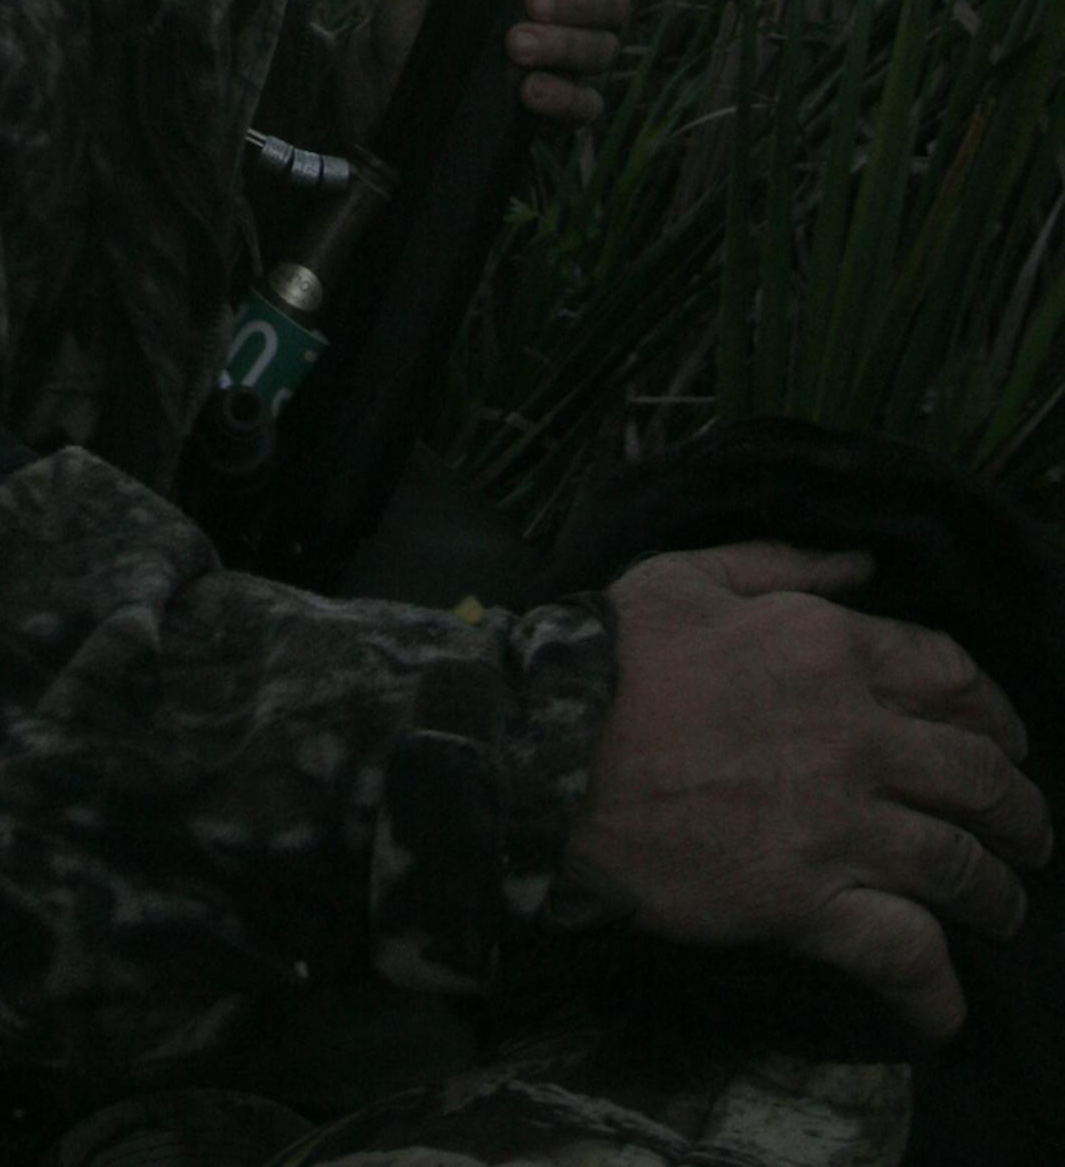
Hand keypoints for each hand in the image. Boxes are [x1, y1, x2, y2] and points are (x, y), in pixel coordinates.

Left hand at [345, 0, 630, 134]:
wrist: (386, 63)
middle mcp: (573, 8)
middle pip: (613, 0)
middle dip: (580, 2)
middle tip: (533, 3)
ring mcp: (569, 57)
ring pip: (602, 50)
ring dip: (565, 46)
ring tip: (515, 45)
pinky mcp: (557, 103)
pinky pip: (586, 104)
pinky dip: (564, 97)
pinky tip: (530, 91)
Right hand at [564, 541, 1052, 1039]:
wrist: (551, 750)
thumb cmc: (613, 653)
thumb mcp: (691, 574)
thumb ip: (784, 564)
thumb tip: (860, 564)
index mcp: (830, 647)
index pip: (951, 678)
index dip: (993, 711)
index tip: (1005, 737)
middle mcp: (853, 734)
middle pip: (976, 776)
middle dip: (1018, 808)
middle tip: (1026, 830)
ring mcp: (836, 823)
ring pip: (958, 864)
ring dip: (997, 892)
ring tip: (1006, 906)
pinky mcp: (804, 901)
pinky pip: (901, 950)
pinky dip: (936, 986)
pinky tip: (947, 1006)